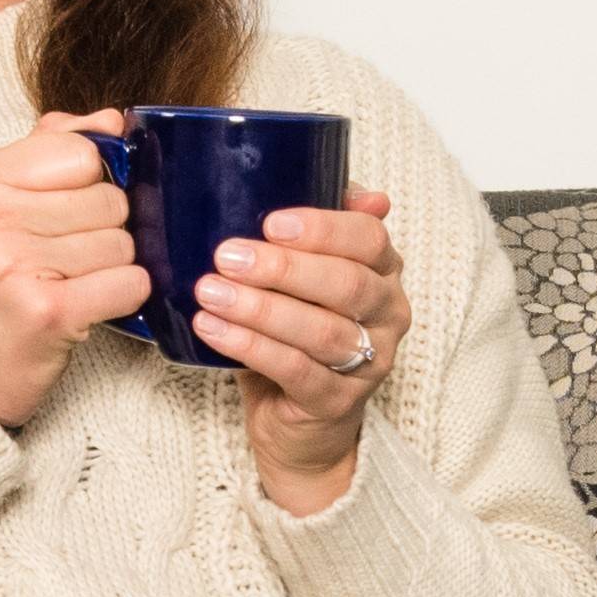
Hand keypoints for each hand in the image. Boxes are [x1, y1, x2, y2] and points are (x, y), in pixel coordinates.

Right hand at [0, 112, 147, 430]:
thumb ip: (51, 153)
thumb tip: (110, 120)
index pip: (81, 152)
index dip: (92, 183)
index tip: (67, 212)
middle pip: (109, 199)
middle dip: (104, 231)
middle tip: (65, 259)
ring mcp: (14, 262)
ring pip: (123, 243)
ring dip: (113, 267)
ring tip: (71, 284)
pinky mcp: (47, 309)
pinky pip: (130, 283)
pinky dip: (122, 297)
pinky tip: (87, 306)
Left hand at [195, 189, 411, 514]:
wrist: (299, 421)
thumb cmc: (295, 332)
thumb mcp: (300, 274)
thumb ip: (302, 229)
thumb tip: (310, 176)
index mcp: (382, 270)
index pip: (369, 238)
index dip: (323, 227)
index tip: (271, 222)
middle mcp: (387, 314)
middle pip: (348, 284)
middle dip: (285, 268)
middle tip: (227, 255)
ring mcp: (370, 361)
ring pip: (323, 330)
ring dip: (261, 308)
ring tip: (209, 292)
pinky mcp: (338, 402)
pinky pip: (297, 371)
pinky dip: (250, 347)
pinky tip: (211, 329)